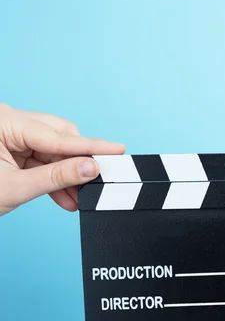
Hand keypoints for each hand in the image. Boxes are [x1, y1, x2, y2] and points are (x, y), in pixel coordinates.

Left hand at [0, 103, 124, 215]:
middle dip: (78, 162)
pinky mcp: (10, 149)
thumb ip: (56, 177)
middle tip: (99, 181)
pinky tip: (66, 198)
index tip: (117, 150)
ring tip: (80, 199)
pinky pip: (41, 160)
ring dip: (66, 175)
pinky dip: (53, 178)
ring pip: (52, 150)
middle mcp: (8, 122)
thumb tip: (91, 169)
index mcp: (4, 122)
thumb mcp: (15, 188)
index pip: (57, 136)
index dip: (90, 147)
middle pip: (58, 136)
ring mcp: (9, 135)